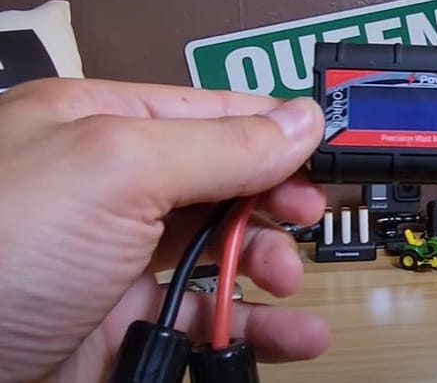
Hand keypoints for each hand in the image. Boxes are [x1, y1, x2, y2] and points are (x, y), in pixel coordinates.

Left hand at [0, 79, 329, 381]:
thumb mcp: (114, 170)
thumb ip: (218, 145)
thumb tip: (297, 122)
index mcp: (100, 125)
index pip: (212, 114)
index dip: (274, 132)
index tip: (326, 156)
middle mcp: (110, 189)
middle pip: (224, 183)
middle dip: (272, 203)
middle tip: (301, 220)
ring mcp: (118, 260)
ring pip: (220, 255)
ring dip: (271, 269)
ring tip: (287, 284)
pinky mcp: (123, 327)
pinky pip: (207, 319)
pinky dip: (255, 328)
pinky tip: (289, 333)